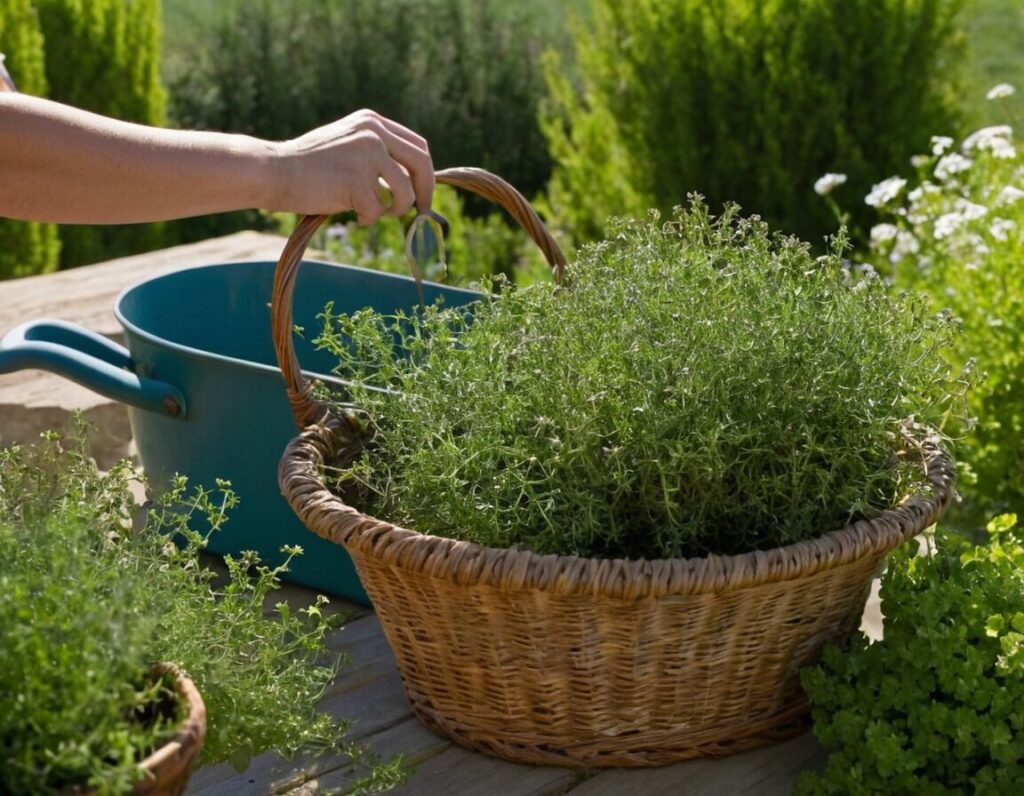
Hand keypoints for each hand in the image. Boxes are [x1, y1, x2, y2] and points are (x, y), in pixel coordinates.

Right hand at [271, 109, 433, 224]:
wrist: (273, 170)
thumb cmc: (307, 165)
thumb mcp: (346, 144)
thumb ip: (377, 153)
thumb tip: (412, 182)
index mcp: (372, 122)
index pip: (418, 146)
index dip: (426, 173)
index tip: (424, 193)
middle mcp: (373, 133)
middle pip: (422, 165)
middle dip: (425, 193)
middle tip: (422, 213)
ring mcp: (366, 155)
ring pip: (404, 193)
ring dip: (393, 210)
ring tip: (371, 213)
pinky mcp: (357, 180)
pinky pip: (377, 210)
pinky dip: (368, 219)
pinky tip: (352, 216)